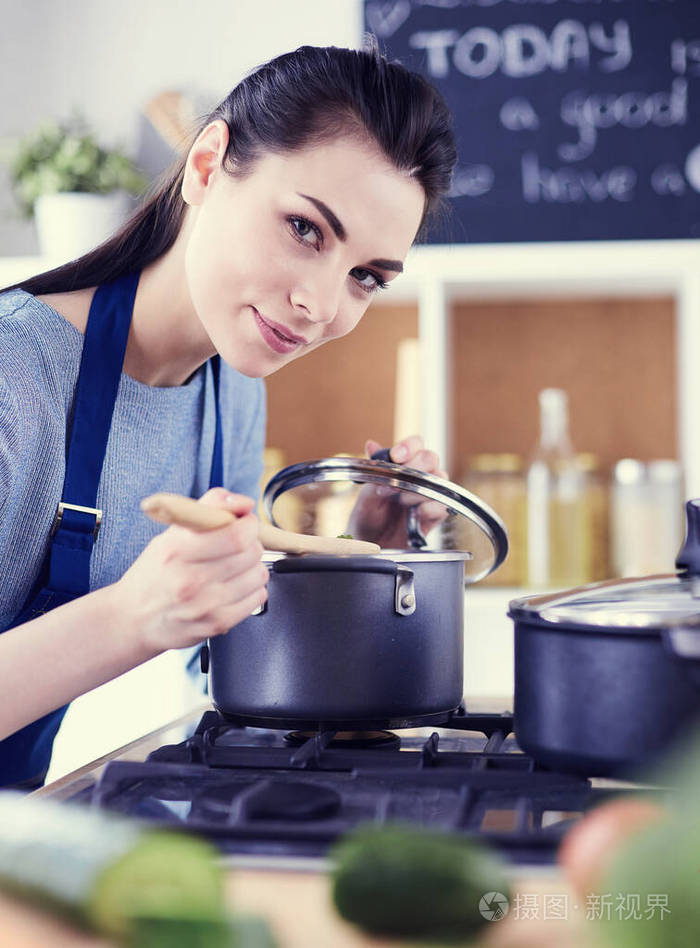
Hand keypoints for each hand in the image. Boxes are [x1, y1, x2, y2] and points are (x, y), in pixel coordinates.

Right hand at [115, 488, 267, 654]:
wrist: (134, 620)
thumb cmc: (154, 574)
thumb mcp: (170, 535)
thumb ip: (206, 510)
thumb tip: (243, 503)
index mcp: (177, 551)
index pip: (236, 535)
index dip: (248, 524)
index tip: (243, 523)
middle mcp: (191, 580)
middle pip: (251, 552)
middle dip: (251, 543)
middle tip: (237, 545)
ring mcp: (206, 605)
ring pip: (258, 574)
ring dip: (252, 566)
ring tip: (232, 568)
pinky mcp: (217, 625)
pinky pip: (258, 597)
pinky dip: (252, 588)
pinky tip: (233, 587)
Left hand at [347, 436, 448, 548]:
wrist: (370, 547)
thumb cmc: (367, 519)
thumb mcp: (365, 496)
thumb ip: (373, 472)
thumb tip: (371, 445)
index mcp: (402, 466)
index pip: (415, 444)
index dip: (408, 446)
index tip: (395, 456)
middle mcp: (419, 477)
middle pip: (430, 457)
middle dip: (414, 468)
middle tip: (395, 483)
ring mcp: (429, 495)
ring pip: (439, 479)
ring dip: (417, 489)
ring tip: (400, 501)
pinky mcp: (435, 516)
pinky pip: (442, 505)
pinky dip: (429, 508)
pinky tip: (415, 513)